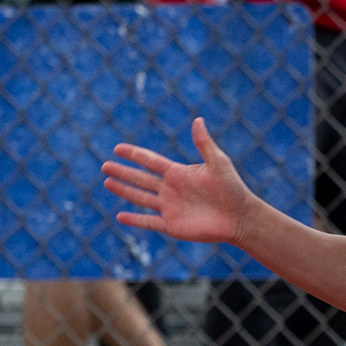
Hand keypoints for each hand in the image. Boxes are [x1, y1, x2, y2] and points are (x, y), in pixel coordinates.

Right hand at [103, 116, 257, 245]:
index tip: (117, 148)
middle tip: (105, 166)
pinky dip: (135, 220)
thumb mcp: (218, 163)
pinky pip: (149, 222)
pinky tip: (119, 216)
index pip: (150, 161)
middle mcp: (171, 189)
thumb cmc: (232, 188)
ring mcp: (170, 207)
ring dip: (123, 191)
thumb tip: (198, 120)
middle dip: (123, 172)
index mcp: (178, 172)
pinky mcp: (172, 225)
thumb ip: (204, 144)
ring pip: (140, 198)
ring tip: (106, 182)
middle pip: (140, 179)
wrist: (240, 217)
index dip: (134, 154)